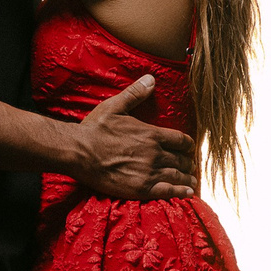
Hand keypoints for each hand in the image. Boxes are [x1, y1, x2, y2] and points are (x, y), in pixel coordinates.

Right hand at [70, 76, 196, 199]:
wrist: (79, 153)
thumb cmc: (95, 129)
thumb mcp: (115, 106)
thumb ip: (135, 93)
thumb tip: (151, 78)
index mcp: (151, 134)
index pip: (180, 139)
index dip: (187, 144)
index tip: (188, 147)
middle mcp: (155, 153)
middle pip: (181, 159)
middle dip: (187, 161)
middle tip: (189, 164)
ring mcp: (149, 172)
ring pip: (177, 175)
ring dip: (187, 177)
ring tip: (191, 179)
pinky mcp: (141, 188)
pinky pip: (168, 191)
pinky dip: (180, 191)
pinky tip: (188, 192)